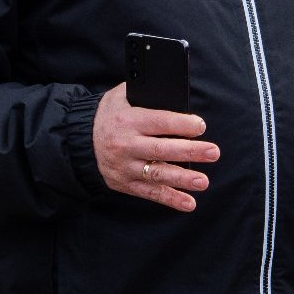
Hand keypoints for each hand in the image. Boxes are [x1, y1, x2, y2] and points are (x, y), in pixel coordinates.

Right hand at [93, 83, 220, 212]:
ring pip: (157, 174)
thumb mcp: (120, 96)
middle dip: (190, 152)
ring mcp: (125, 167)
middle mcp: (126, 145)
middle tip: (213, 152)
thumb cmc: (108, 114)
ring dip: (182, 179)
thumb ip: (143, 92)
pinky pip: (150, 193)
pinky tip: (189, 203)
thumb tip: (172, 90)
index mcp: (127, 120)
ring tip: (203, 181)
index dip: (181, 124)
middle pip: (161, 149)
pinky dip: (170, 199)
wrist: (80, 141)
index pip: (159, 122)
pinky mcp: (125, 184)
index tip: (200, 126)